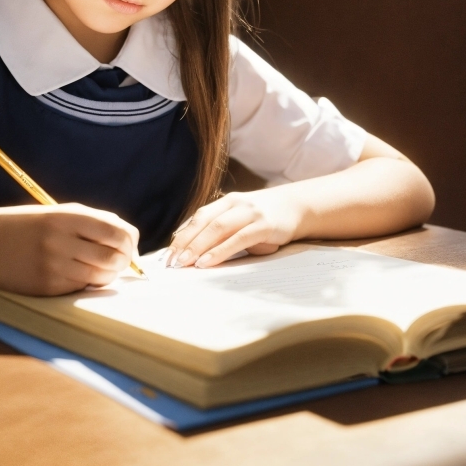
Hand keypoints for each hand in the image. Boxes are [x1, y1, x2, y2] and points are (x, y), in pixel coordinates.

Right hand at [0, 204, 138, 295]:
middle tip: (120, 260)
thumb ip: (95, 222)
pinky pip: (82, 287)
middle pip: (114, 256)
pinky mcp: (49, 286)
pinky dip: (88, 282)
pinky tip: (78, 274)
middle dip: (124, 260)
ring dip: (109, 274)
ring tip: (100, 267)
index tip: (128, 244)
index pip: (117, 232)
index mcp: (69, 217)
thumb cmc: (30, 226)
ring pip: (102, 276)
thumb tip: (130, 239)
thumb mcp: (61, 213)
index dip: (130, 241)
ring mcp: (55, 265)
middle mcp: (63, 240)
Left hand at [166, 189, 302, 268]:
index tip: (168, 253)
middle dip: (185, 242)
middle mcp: (235, 203)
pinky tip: (207, 261)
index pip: (198, 217)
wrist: (298, 207)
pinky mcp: (263, 225)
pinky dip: (219, 251)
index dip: (182, 234)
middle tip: (170, 261)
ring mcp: (249, 212)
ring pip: (217, 228)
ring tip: (184, 263)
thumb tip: (196, 255)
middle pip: (203, 221)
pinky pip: (236, 239)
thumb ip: (223, 233)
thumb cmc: (265, 219)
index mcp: (226, 202)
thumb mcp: (241, 221)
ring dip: (198, 246)